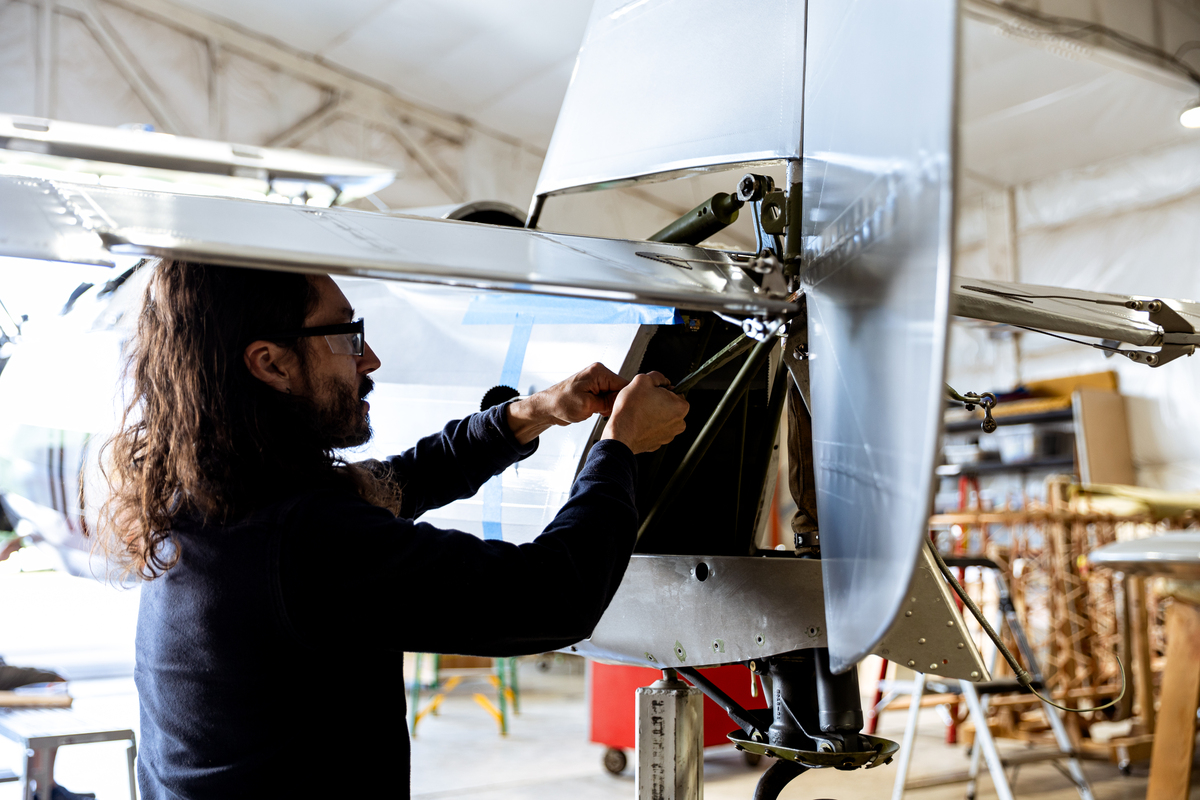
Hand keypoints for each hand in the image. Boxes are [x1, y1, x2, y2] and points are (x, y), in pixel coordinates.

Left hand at [506, 363, 628, 444]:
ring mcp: (597, 383)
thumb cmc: (560, 403)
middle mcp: (599, 375)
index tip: (621, 409)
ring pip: (614, 396)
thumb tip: (623, 403)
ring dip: (609, 406)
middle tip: (605, 411)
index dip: (624, 399)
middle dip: (615, 403)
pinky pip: (607, 400)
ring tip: (597, 411)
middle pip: (620, 390)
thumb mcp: (587, 405)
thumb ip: (608, 403)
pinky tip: (596, 412)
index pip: (623, 384)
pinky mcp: (594, 391)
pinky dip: (605, 408)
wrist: (547, 408)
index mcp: (598, 372)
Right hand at [600, 372, 688, 454]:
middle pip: (670, 406)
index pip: (676, 391)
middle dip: (658, 402)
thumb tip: (661, 380)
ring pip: (662, 418)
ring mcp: (669, 435)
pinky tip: (638, 422)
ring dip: (652, 414)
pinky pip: (654, 430)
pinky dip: (648, 426)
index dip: (661, 389)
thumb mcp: (642, 380)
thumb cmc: (631, 411)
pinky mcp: (658, 443)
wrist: (620, 434)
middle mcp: (679, 423)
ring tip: (639, 412)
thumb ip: (657, 376)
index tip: (651, 392)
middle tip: (644, 401)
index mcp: (681, 407)